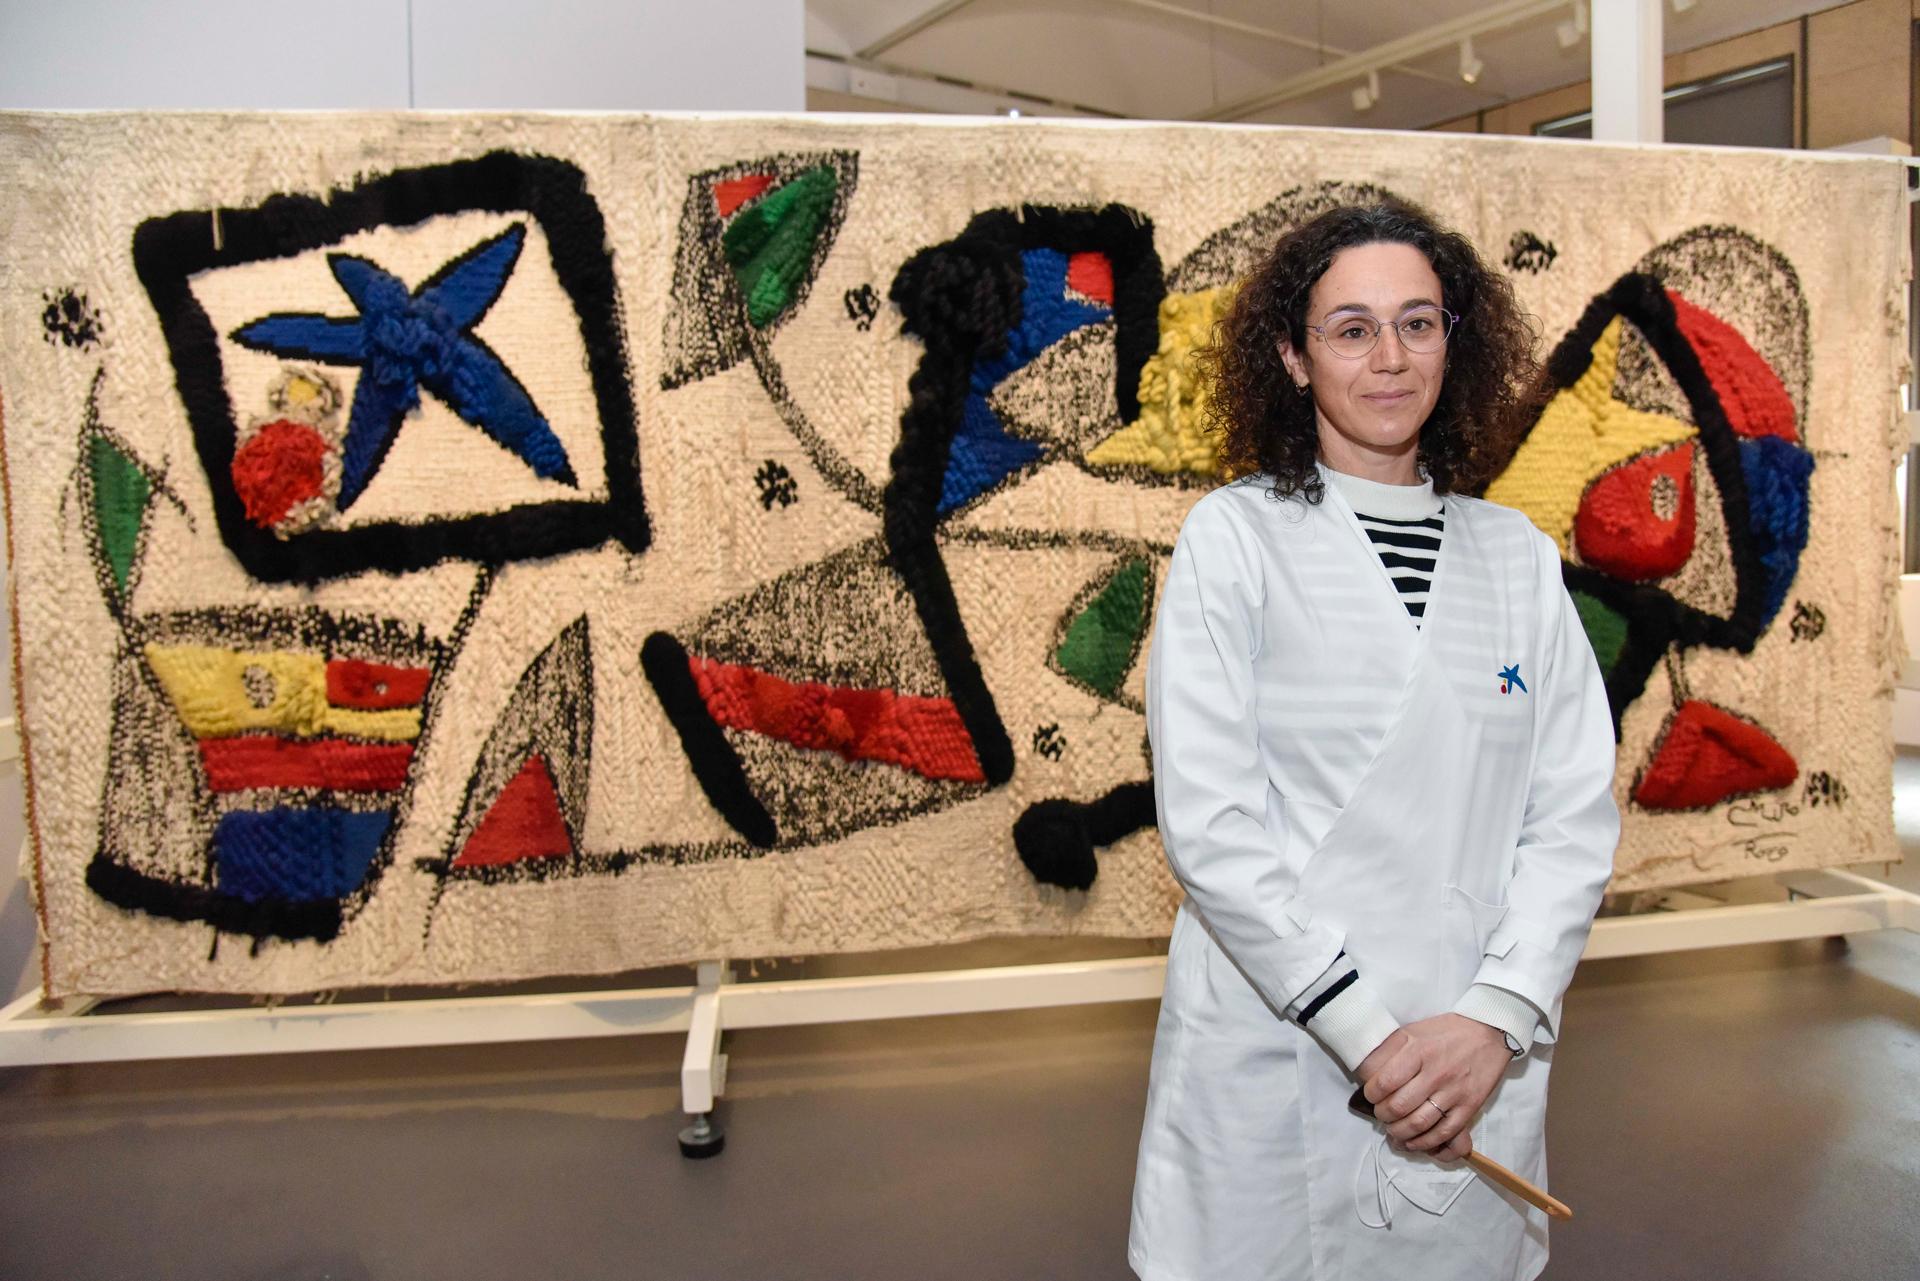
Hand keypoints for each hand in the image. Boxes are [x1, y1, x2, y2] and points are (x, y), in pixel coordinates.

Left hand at [1359, 1013, 1510, 1160]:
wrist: (1489, 1033)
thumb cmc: (1446, 1032)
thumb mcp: (1413, 1031)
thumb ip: (1388, 1050)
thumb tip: (1365, 1072)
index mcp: (1418, 1051)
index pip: (1386, 1082)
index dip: (1372, 1094)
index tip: (1371, 1096)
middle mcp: (1436, 1073)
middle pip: (1399, 1107)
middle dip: (1383, 1116)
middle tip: (1381, 1114)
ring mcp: (1454, 1092)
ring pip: (1419, 1124)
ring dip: (1400, 1133)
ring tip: (1393, 1131)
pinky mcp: (1469, 1107)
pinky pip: (1444, 1133)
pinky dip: (1425, 1143)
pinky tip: (1414, 1142)